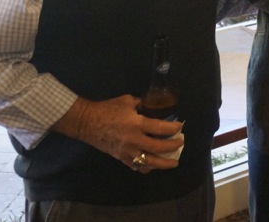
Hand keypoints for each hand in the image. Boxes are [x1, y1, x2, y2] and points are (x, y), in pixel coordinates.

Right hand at [51, 95, 184, 172]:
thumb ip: (142, 104)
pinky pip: (136, 166)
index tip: (180, 127)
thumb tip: (153, 105)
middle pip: (159, 149)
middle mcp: (134, 140)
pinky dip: (147, 167)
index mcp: (136, 124)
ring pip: (149, 163)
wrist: (87, 122)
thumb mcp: (128, 101)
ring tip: (174, 162)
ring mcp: (127, 152)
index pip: (160, 129)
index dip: (173, 129)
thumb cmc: (108, 109)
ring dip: (164, 164)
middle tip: (181, 143)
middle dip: (173, 147)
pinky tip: (153, 165)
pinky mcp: (121, 158)